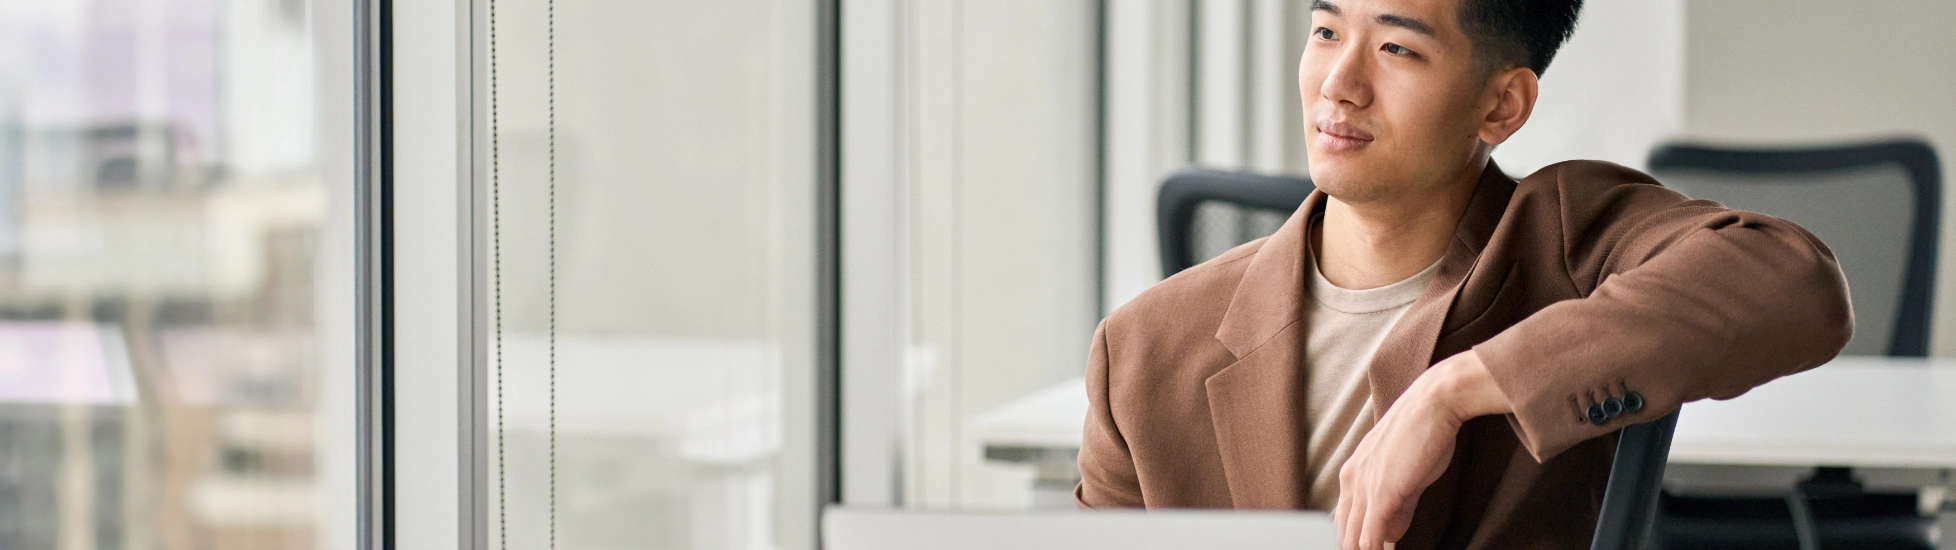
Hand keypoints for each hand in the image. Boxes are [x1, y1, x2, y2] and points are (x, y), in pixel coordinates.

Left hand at [1333, 350, 1510, 549]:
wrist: (1434, 403)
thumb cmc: (1425, 432)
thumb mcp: (1406, 473)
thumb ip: (1398, 505)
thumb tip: (1390, 534)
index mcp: (1352, 472)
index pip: (1343, 518)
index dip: (1350, 540)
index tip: (1361, 548)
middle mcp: (1351, 480)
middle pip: (1343, 531)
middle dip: (1353, 548)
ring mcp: (1364, 487)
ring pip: (1353, 537)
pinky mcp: (1381, 494)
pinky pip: (1371, 535)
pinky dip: (1375, 549)